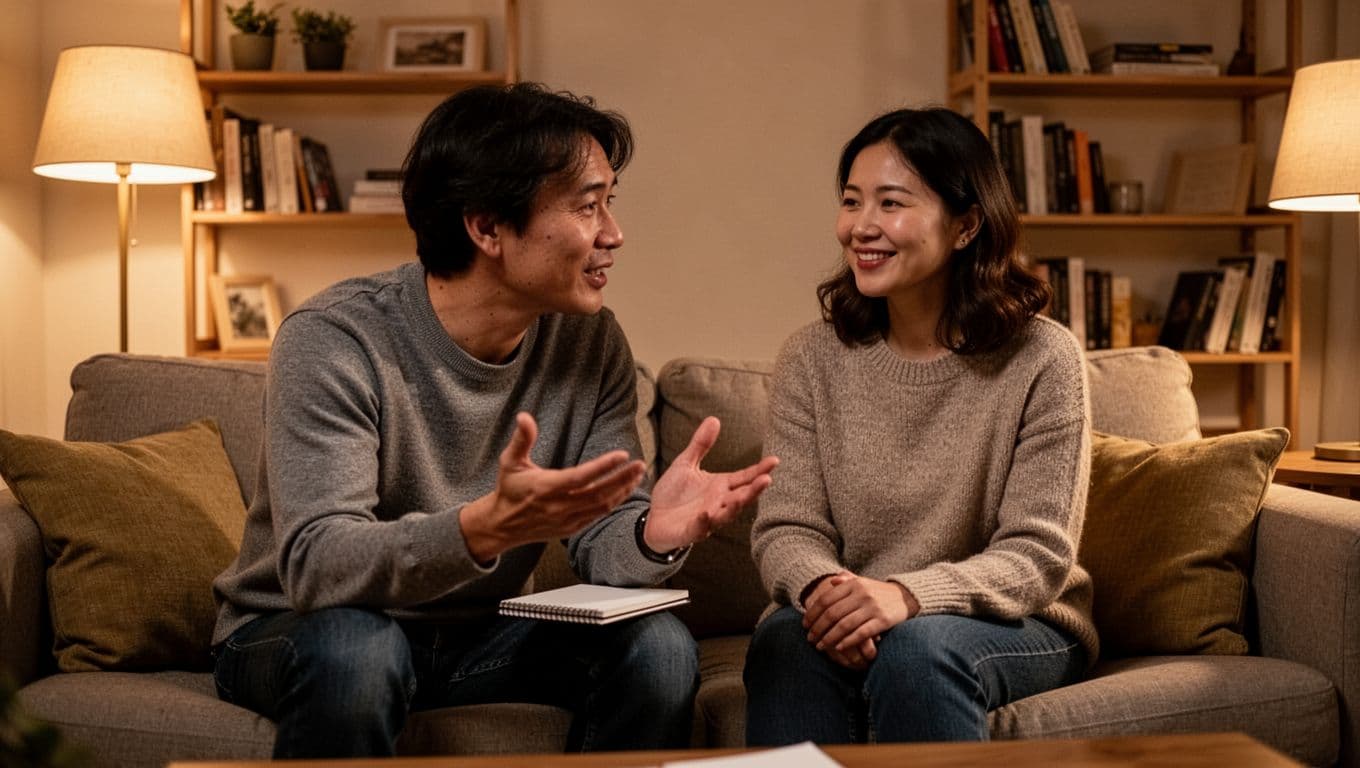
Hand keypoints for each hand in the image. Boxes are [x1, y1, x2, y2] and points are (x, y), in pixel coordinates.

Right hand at [460, 412, 646, 561]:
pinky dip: (614, 503)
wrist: (502, 525)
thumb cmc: (509, 489)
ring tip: (637, 475)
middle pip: (598, 493)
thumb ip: (521, 439)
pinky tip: (624, 490)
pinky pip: (597, 516)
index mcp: (545, 488)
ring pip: (602, 506)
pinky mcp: (571, 528)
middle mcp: (558, 506)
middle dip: (622, 478)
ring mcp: (566, 519)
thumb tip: (524, 416)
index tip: (622, 455)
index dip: (603, 466)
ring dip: (622, 491)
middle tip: (640, 464)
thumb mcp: (509, 462)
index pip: (580, 476)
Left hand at [643, 416, 778, 551]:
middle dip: (754, 490)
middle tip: (767, 479)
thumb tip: (714, 419)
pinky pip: (699, 528)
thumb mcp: (686, 463)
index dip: (759, 470)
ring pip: (726, 515)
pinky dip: (704, 523)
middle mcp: (718, 503)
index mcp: (720, 486)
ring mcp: (707, 519)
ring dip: (734, 508)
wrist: (652, 519)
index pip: (744, 478)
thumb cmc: (673, 493)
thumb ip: (700, 444)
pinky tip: (706, 514)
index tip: (774, 460)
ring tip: (741, 498)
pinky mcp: (690, 531)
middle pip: (742, 497)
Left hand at [803, 571, 915, 660]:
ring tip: (821, 646)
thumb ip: (847, 580)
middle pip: (832, 614)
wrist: (906, 597)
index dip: (813, 613)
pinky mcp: (883, 620)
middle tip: (810, 639)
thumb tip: (831, 581)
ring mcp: (873, 607)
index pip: (827, 599)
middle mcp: (862, 594)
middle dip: (818, 628)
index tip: (805, 625)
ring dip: (829, 637)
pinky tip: (838, 647)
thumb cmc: (879, 592)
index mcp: (854, 584)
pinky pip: (861, 633)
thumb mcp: (863, 582)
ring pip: (844, 625)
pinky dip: (848, 641)